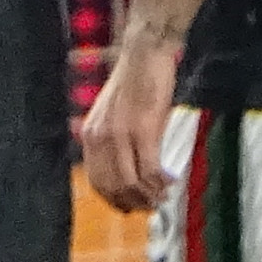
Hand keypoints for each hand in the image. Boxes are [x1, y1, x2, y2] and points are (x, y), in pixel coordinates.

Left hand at [77, 38, 177, 214]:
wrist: (145, 54)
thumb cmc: (134, 80)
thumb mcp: (112, 113)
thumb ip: (113, 137)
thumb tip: (126, 164)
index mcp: (91, 135)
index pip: (96, 180)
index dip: (114, 199)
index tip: (130, 207)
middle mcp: (101, 139)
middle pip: (114, 187)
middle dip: (134, 202)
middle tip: (151, 206)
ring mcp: (122, 136)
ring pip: (132, 183)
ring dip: (149, 196)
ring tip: (163, 196)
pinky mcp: (144, 131)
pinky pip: (150, 169)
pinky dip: (160, 182)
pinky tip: (170, 181)